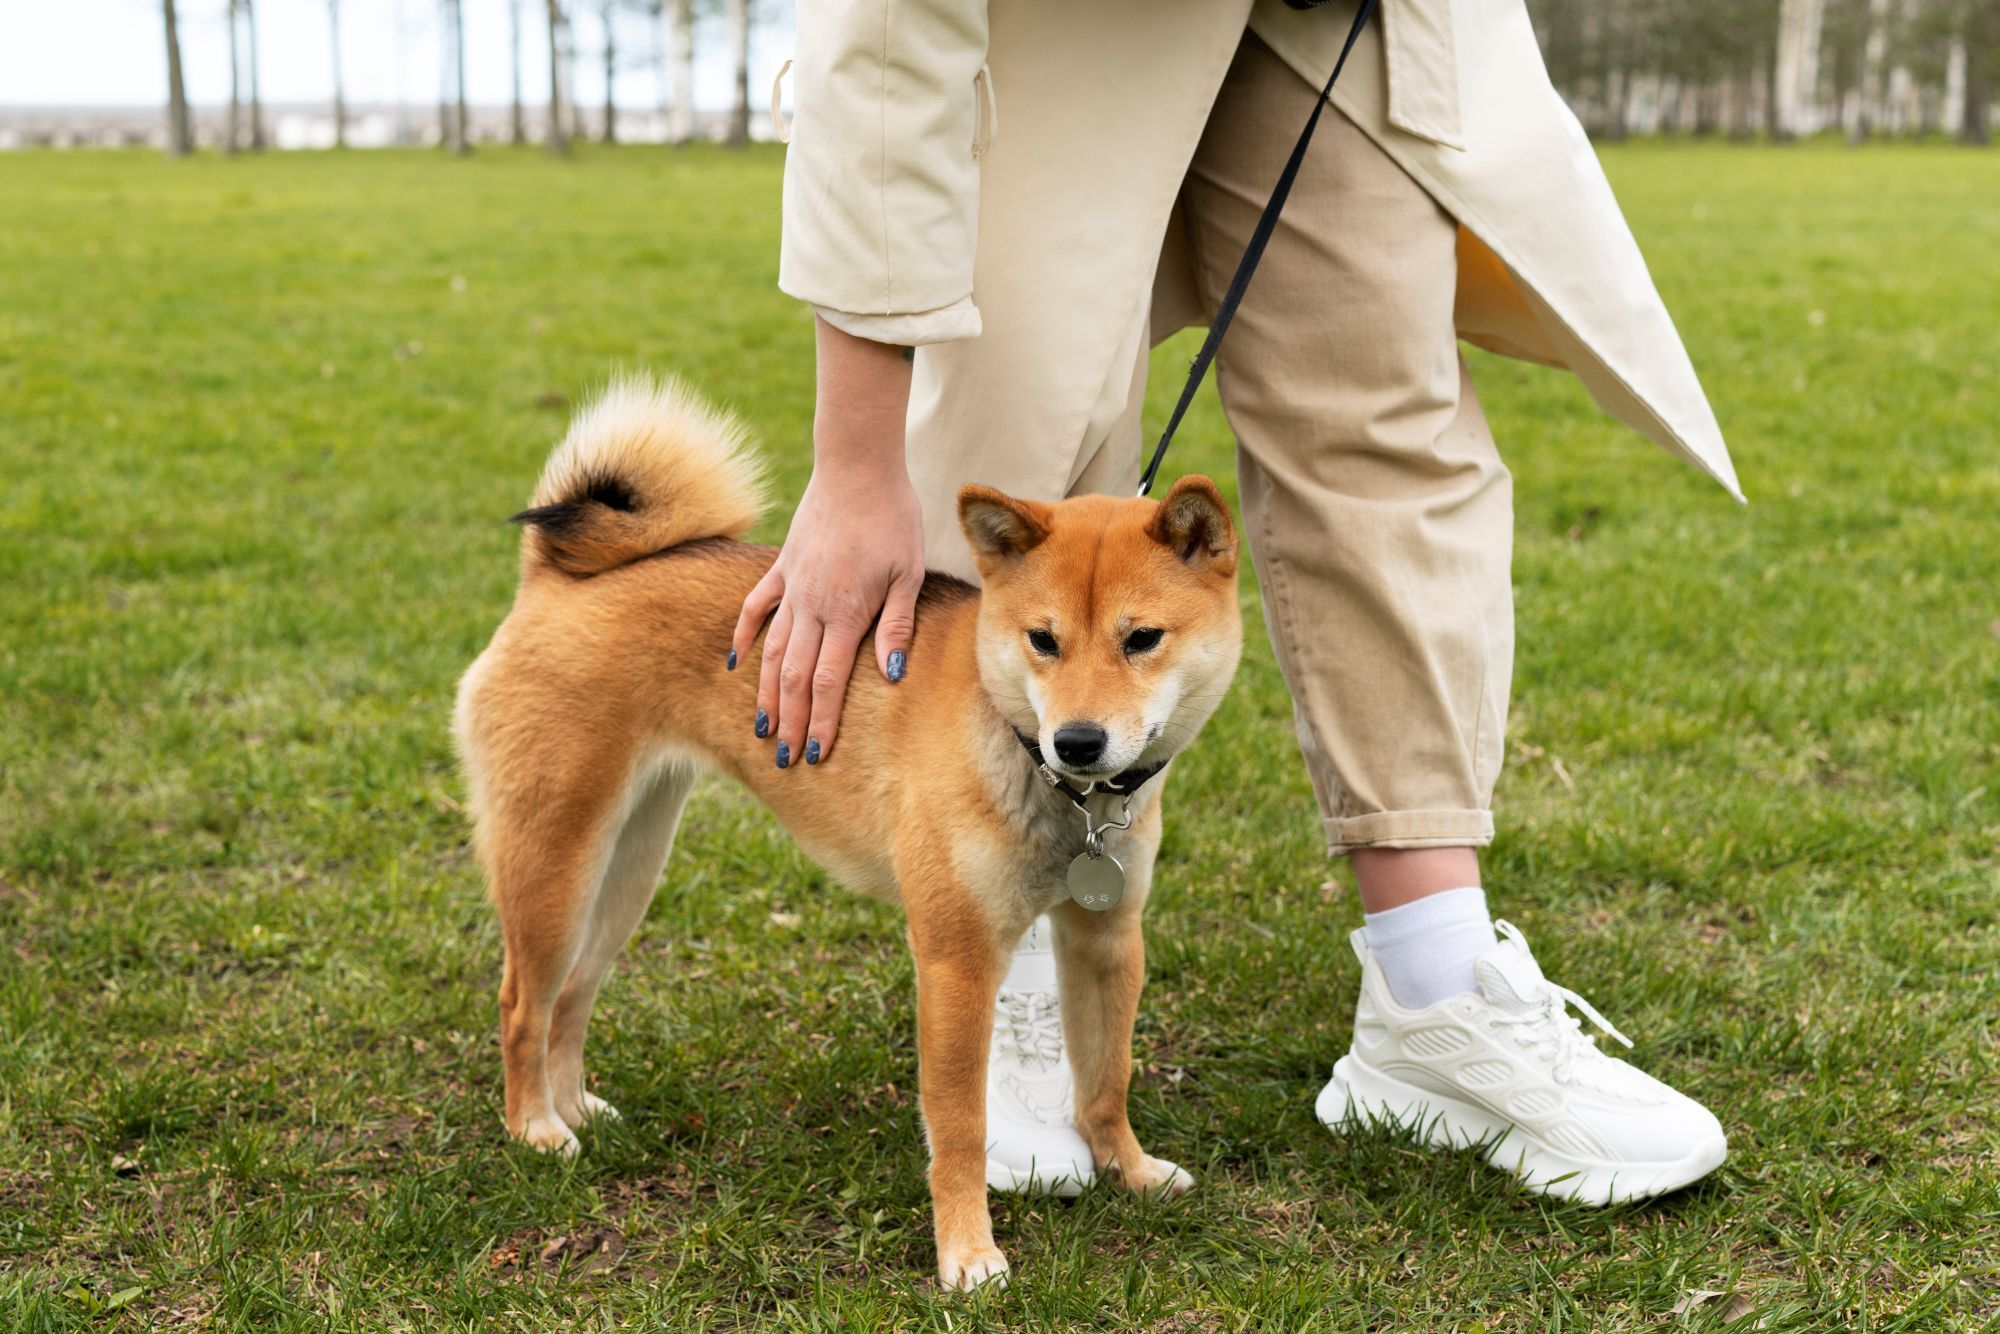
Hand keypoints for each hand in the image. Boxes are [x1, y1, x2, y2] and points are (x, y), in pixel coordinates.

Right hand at [730, 460, 924, 767]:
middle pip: (795, 677)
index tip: (817, 754)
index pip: (828, 682)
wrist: (857, 466)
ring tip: (763, 729)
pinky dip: (743, 636)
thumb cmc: (893, 518)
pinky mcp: (781, 566)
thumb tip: (891, 675)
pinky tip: (734, 662)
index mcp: (846, 612)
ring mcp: (791, 585)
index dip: (822, 721)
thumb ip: (896, 626)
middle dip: (791, 722)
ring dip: (766, 694)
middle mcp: (811, 605)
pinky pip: (755, 608)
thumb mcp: (909, 573)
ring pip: (771, 651)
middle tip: (787, 760)